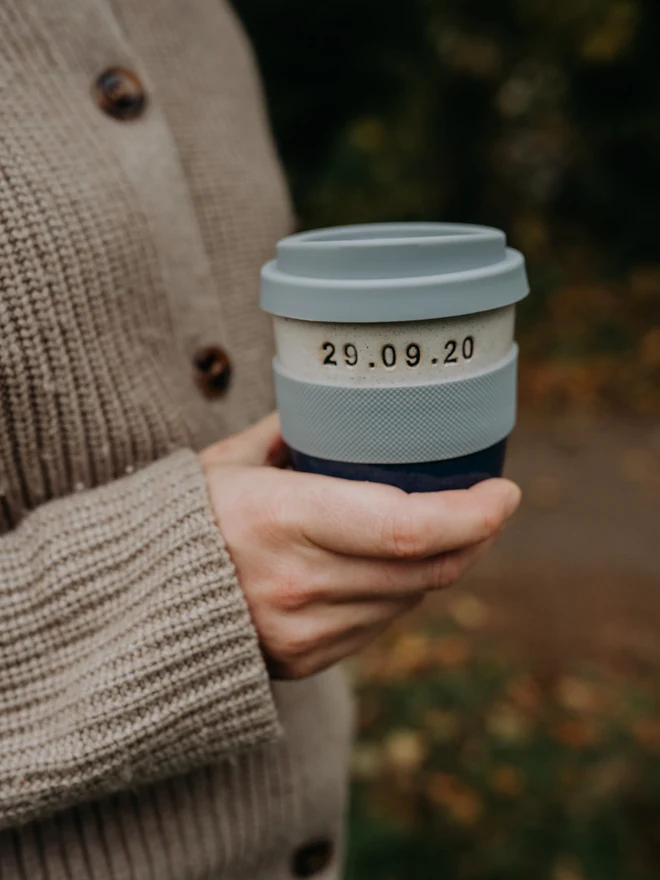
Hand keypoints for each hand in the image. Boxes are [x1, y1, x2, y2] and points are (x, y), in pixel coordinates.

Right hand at [200, 414, 520, 679]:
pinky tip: (392, 566)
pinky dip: (401, 592)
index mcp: (285, 519)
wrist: (137, 603)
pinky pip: (382, 625)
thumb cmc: (183, 519)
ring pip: (411, 599)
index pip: (409, 529)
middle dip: (474, 537)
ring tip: (442, 529)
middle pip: (427, 570)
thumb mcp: (231, 461)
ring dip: (440, 565)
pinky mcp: (308, 661)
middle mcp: (301, 584)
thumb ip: (291, 430)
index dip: (473, 514)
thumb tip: (339, 403)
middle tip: (488, 504)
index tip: (504, 491)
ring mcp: (306, 632)